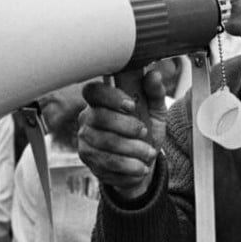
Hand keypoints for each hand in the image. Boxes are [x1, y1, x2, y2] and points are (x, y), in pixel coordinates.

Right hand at [78, 71, 166, 199]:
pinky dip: (129, 166)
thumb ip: (155, 93)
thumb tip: (154, 75)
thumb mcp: (155, 112)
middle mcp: (87, 119)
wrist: (142, 163)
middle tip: (144, 133)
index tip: (132, 105)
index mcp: (101, 102)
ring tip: (148, 153)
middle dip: (128, 126)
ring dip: (132, 149)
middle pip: (100, 118)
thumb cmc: (145, 132)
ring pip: (105, 142)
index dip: (111, 97)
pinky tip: (140, 166)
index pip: (94, 91)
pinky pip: (107, 163)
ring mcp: (85, 140)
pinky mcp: (88, 160)